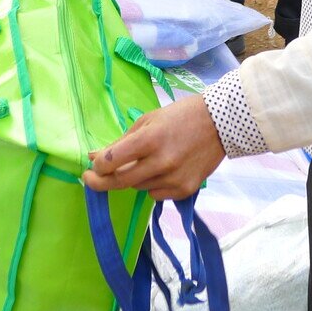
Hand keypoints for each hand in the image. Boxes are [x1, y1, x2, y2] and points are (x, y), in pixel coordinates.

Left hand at [83, 95, 225, 200]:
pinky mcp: (185, 190)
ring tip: (145, 162)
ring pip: (138, 187)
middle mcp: (161, 162)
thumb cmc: (180, 116)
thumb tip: (95, 157)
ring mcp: (174, 178)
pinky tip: (163, 170)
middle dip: (102, 181)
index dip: (97, 166)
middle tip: (93, 177)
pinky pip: (156, 194)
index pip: (111, 161)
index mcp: (150, 139)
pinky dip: (152, 185)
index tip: (91, 167)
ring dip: (133, 178)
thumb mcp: (149, 121)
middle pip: (120, 181)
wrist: (220, 123)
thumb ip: (122, 141)